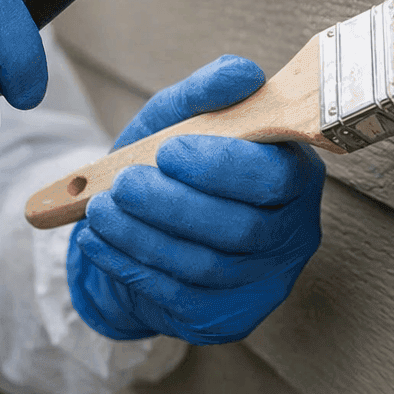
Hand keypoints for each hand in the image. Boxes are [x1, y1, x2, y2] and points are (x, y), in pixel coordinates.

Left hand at [66, 55, 324, 343]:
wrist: (150, 224)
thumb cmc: (177, 163)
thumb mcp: (183, 116)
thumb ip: (208, 90)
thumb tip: (241, 75)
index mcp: (294, 173)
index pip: (275, 176)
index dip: (222, 166)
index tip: (169, 150)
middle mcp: (292, 233)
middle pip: (241, 229)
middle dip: (173, 205)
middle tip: (125, 184)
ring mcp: (264, 282)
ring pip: (205, 266)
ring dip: (142, 235)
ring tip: (100, 209)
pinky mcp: (229, 318)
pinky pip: (178, 297)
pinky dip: (130, 265)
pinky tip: (99, 239)